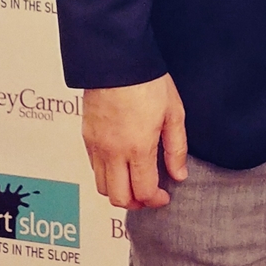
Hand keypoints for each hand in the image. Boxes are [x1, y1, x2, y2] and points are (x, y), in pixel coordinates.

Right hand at [82, 74, 187, 209]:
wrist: (117, 61)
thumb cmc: (148, 82)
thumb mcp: (174, 113)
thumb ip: (176, 148)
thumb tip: (179, 175)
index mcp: (138, 148)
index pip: (143, 192)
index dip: (155, 201)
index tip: (164, 197)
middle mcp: (113, 152)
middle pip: (118, 198)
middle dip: (135, 203)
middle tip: (149, 196)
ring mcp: (96, 146)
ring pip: (101, 187)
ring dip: (118, 192)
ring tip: (134, 183)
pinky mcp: (86, 137)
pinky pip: (93, 168)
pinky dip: (105, 175)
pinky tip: (121, 165)